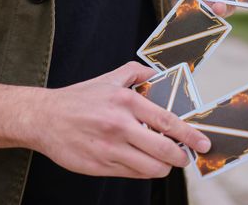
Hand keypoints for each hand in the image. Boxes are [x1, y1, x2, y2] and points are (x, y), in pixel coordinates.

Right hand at [30, 62, 210, 178]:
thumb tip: (157, 74)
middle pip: (163, 150)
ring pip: (150, 168)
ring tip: (164, 160)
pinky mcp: (99, 166)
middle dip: (181, 157)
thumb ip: (136, 72)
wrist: (44, 118)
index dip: (189, 135)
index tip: (203, 143)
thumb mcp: (108, 78)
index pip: (167, 121)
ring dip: (163, 166)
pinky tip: (143, 162)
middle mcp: (119, 126)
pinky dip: (143, 171)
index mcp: (125, 102)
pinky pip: (132, 175)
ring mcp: (109, 149)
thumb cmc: (79, 98)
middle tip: (185, 157)